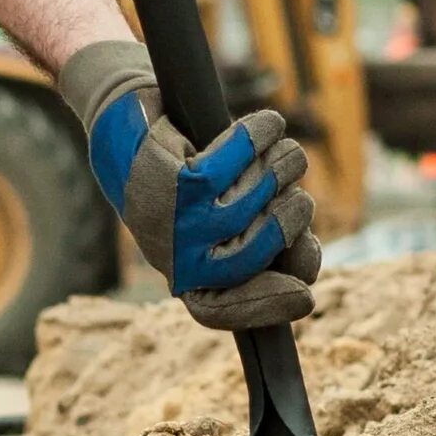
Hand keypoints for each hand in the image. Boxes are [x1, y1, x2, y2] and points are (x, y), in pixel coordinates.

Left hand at [59, 42, 320, 331]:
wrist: (129, 126)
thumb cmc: (189, 181)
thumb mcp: (227, 223)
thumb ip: (267, 248)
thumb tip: (306, 281)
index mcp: (183, 275)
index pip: (219, 310)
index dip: (267, 306)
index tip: (305, 297)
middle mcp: (174, 255)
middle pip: (257, 252)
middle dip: (292, 218)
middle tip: (298, 196)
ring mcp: (176, 217)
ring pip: (257, 197)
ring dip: (282, 165)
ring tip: (285, 151)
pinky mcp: (178, 176)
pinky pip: (239, 155)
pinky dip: (260, 134)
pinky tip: (270, 124)